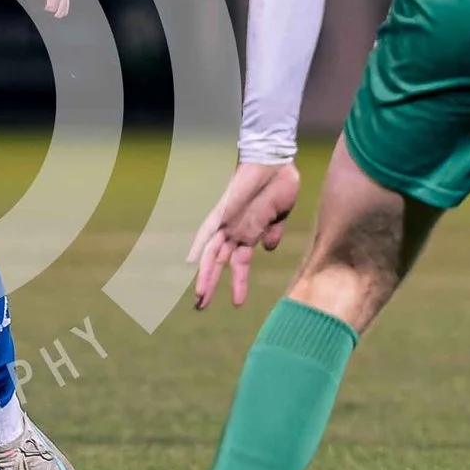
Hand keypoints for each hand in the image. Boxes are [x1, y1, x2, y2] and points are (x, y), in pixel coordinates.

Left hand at [187, 160, 300, 309]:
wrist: (277, 162)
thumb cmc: (279, 186)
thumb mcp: (279, 217)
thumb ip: (271, 233)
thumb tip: (267, 249)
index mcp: (248, 235)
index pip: (238, 265)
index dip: (238, 284)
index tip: (238, 304)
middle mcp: (234, 231)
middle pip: (217, 263)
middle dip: (210, 286)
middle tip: (200, 307)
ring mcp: (227, 222)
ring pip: (211, 253)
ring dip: (205, 275)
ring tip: (199, 297)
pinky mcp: (222, 210)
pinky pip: (208, 230)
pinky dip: (199, 246)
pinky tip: (189, 261)